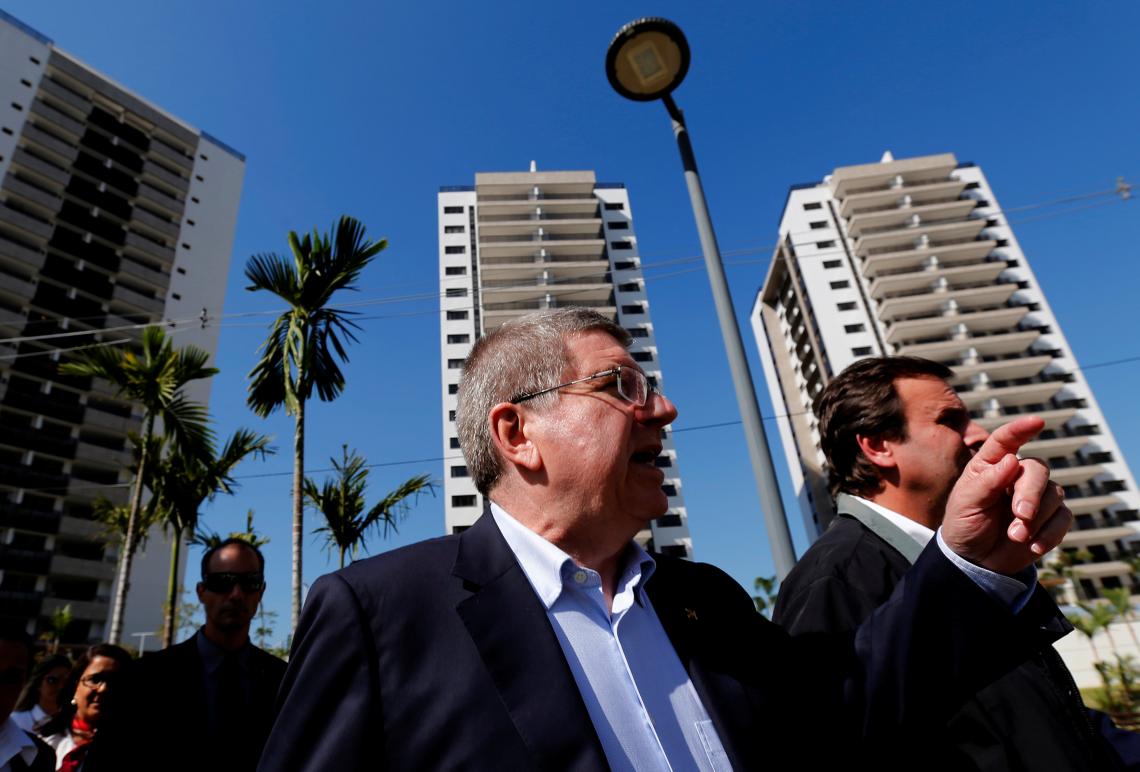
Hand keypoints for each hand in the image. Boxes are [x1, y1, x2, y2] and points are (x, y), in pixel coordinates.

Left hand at [941, 416, 1071, 574]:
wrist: (975, 558)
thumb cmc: (965, 523)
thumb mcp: (966, 504)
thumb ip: (986, 483)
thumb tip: (1011, 460)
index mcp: (991, 465)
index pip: (1006, 440)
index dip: (1021, 429)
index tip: (1037, 421)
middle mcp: (1017, 475)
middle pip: (1037, 469)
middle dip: (1031, 492)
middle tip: (1021, 514)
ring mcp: (1037, 495)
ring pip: (1054, 493)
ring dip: (1037, 518)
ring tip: (1015, 536)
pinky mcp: (1051, 517)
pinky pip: (1063, 518)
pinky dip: (1049, 533)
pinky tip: (1032, 546)